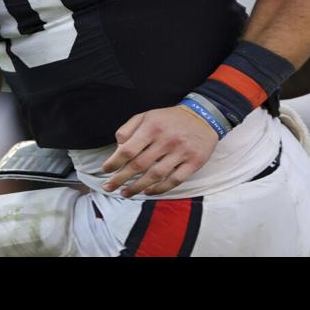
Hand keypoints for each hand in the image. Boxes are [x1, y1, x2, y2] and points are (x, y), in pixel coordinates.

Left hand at [99, 104, 220, 197]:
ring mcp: (181, 152)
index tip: (105, 170)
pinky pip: (174, 180)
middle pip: (139, 165)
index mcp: (152, 127)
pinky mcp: (194, 162)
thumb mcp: (147, 115)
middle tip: (108, 187)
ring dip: (137, 187)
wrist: (204, 117)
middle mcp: (166, 140)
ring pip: (155, 176)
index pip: (128, 149)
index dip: (114, 162)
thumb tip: (117, 148)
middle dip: (120, 179)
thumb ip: (129, 129)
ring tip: (125, 193)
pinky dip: (159, 189)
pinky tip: (148, 192)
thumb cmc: (170, 119)